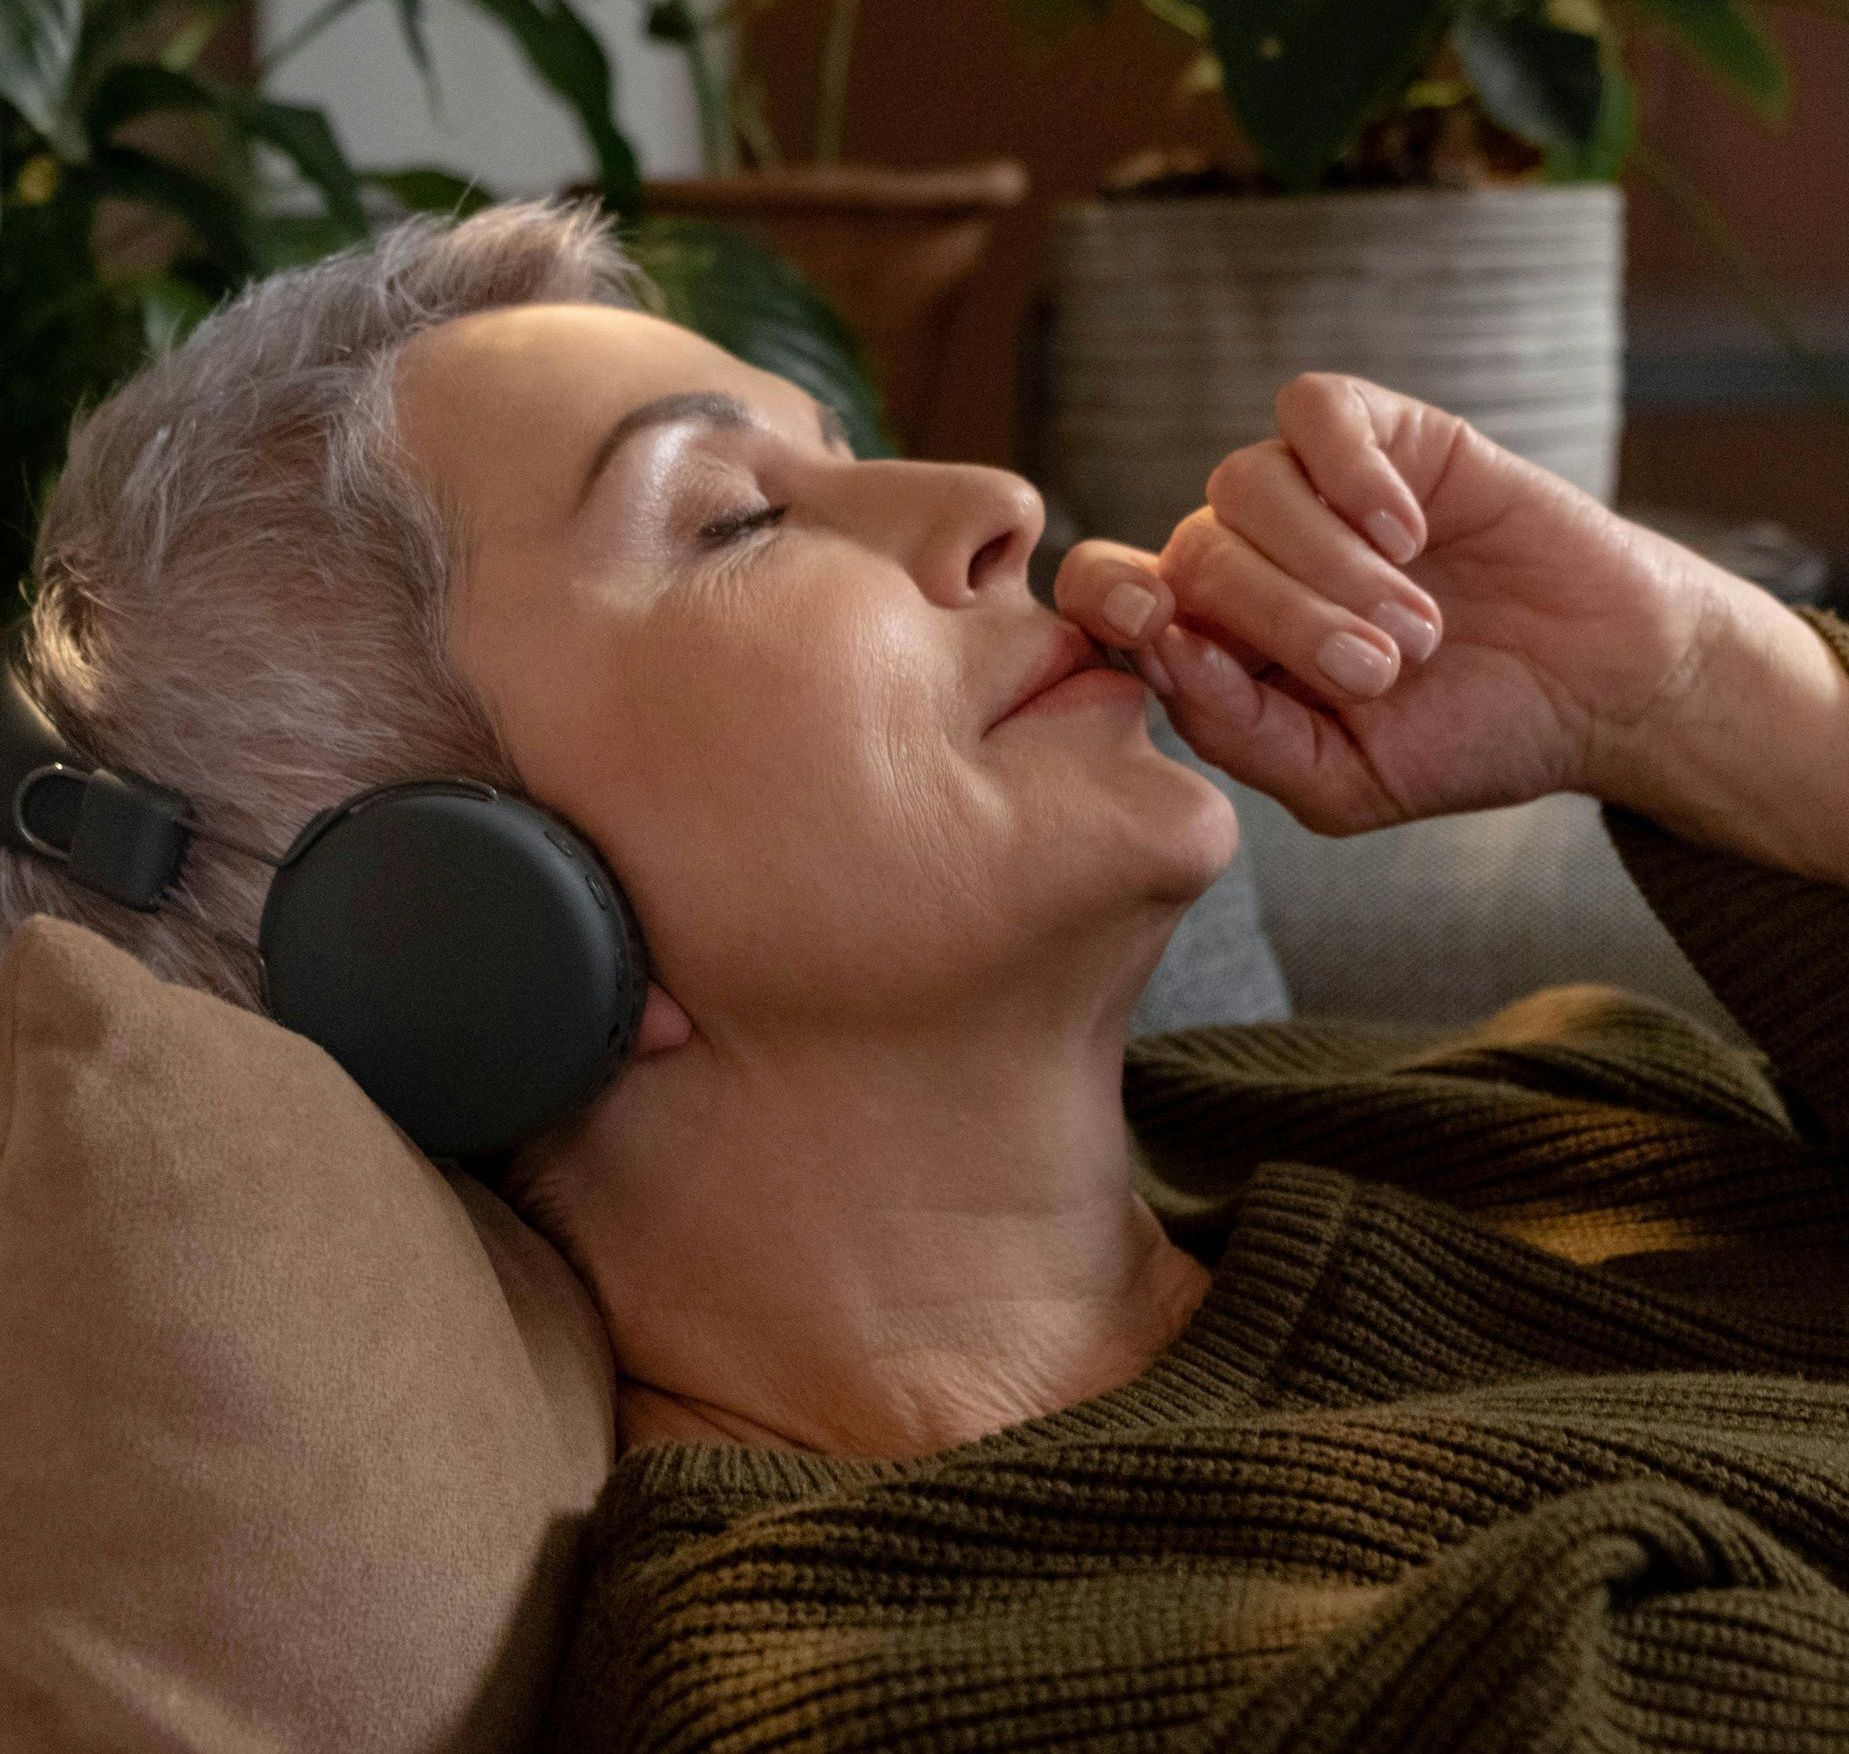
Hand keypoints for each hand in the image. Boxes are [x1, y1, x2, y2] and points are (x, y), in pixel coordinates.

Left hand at [1053, 374, 1733, 835]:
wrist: (1599, 688)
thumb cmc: (1464, 738)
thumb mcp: (1342, 780)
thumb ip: (1240, 731)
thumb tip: (1166, 652)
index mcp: (1215, 639)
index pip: (1109, 594)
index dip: (1110, 601)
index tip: (1160, 631)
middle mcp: (1247, 556)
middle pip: (1192, 551)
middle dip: (1280, 619)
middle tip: (1380, 673)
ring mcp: (1312, 489)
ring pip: (1242, 484)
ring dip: (1327, 565)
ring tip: (1417, 630)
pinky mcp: (1385, 431)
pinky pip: (1314, 411)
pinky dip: (1350, 473)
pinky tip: (1412, 534)